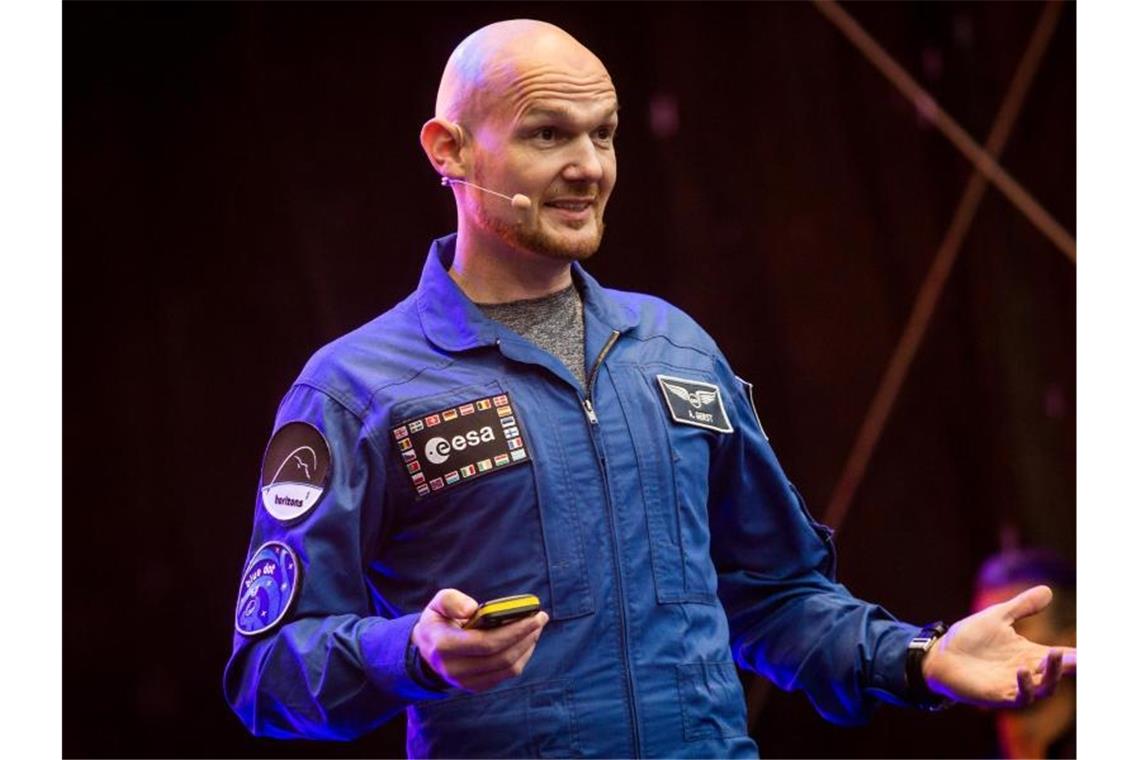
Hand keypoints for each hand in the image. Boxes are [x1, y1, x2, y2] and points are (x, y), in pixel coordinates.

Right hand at [411, 588, 549, 692]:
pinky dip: (521, 657)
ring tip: (536, 628)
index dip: (514, 631)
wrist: (428, 649)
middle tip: (541, 618)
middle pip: (501, 657)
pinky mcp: (475, 686)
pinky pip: (505, 675)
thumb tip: (473, 609)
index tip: (534, 615)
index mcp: (444, 646)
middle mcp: (454, 669)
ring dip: (527, 647)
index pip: (486, 643)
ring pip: (507, 668)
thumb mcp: (438, 603)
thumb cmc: (439, 620)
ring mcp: (465, 682)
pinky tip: (527, 641)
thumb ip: (452, 601)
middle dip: (526, 636)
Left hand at [922, 585, 1076, 707]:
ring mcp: (1013, 685)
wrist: (938, 655)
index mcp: (1028, 653)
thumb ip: (1023, 606)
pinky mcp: (998, 695)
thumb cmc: (968, 638)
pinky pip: (1020, 698)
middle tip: (1080, 656)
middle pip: (1057, 673)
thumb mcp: (998, 616)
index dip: (1076, 655)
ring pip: (1044, 688)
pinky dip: (1025, 687)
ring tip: (1053, 653)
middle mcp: (1026, 671)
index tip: (1091, 651)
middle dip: (1070, 665)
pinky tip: (1022, 670)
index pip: (1060, 656)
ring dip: (1052, 674)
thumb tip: (1049, 590)